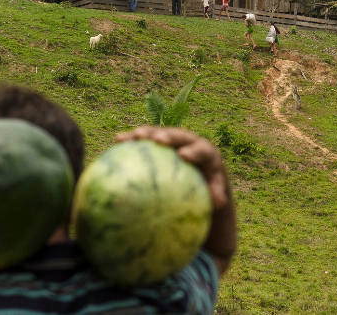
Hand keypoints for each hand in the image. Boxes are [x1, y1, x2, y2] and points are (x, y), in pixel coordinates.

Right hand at [115, 127, 229, 208]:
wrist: (201, 176)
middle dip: (168, 136)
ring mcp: (174, 140)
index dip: (194, 151)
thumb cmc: (208, 188)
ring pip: (160, 133)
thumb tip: (219, 203)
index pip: (202, 150)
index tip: (183, 155)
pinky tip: (116, 141)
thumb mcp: (215, 192)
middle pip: (179, 136)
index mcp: (206, 153)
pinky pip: (145, 140)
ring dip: (146, 133)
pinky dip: (132, 139)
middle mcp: (191, 142)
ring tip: (131, 137)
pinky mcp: (160, 141)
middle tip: (157, 139)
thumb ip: (217, 194)